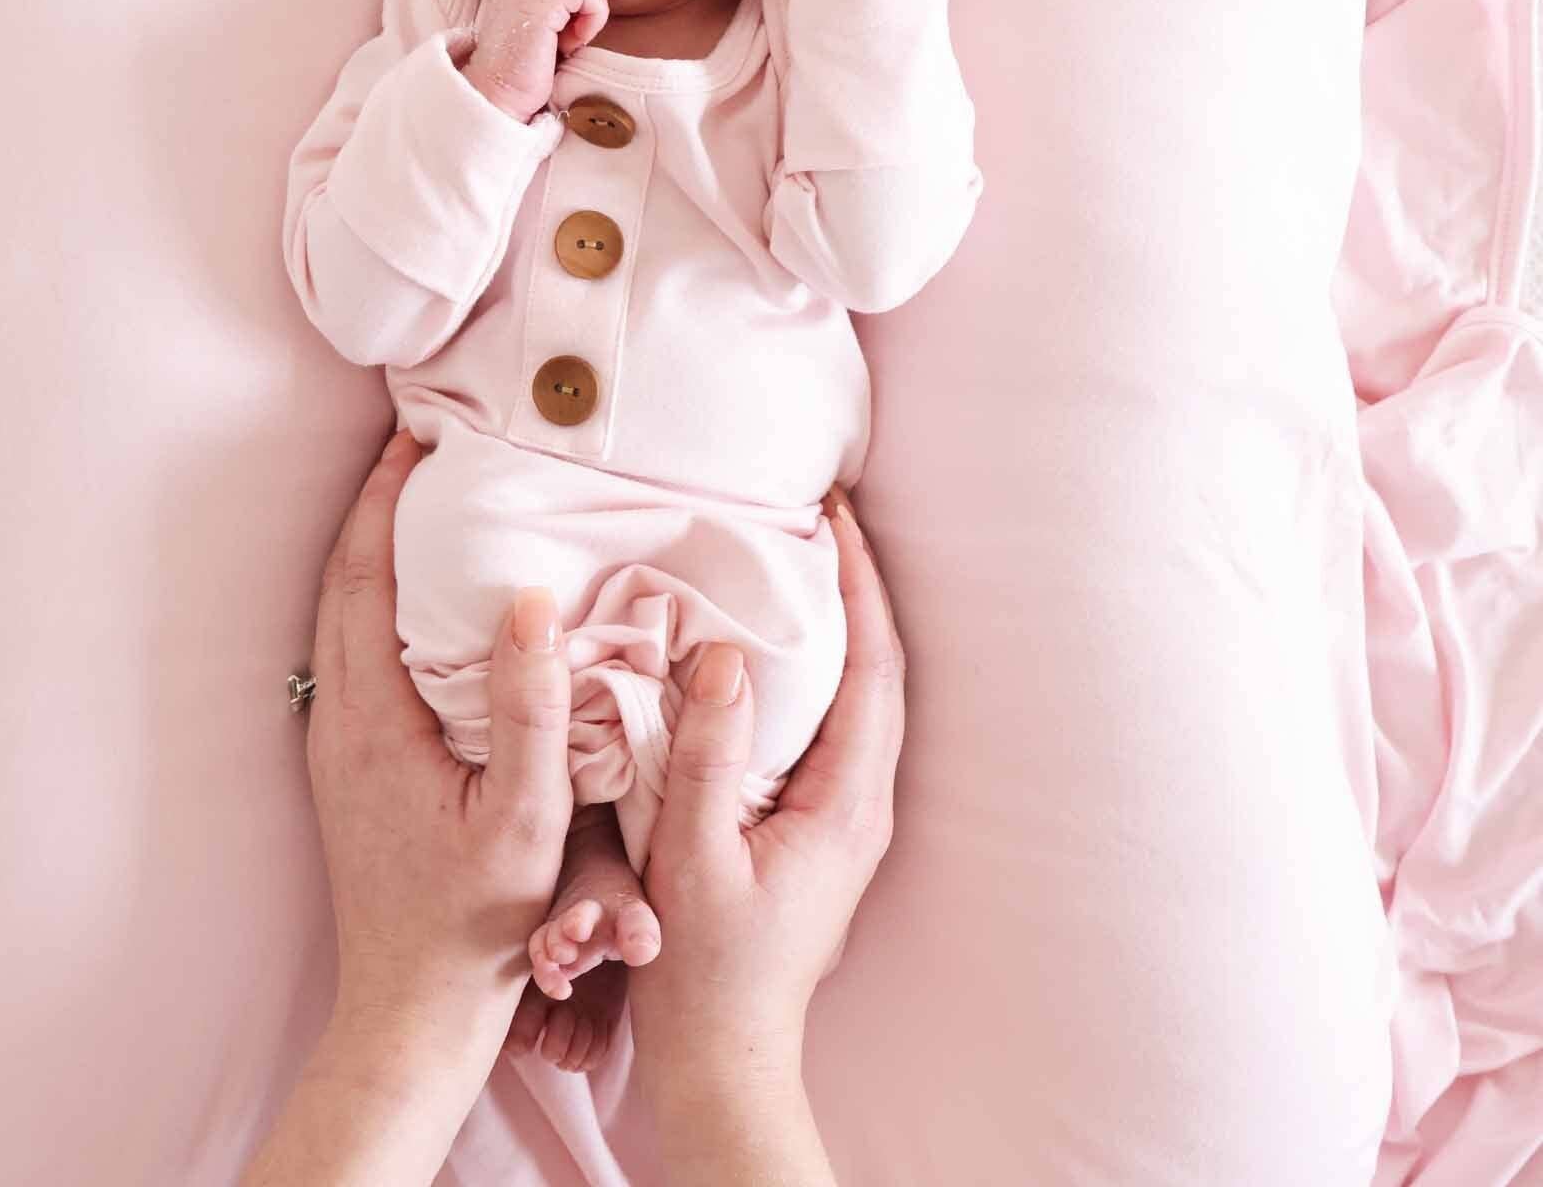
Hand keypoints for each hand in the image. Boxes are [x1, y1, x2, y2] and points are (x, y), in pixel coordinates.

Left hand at [306, 430, 574, 1046]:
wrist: (414, 1009)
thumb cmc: (478, 920)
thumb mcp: (528, 818)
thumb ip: (530, 708)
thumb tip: (528, 601)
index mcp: (374, 722)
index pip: (366, 580)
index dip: (384, 503)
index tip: (413, 440)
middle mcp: (338, 723)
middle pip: (340, 584)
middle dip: (372, 507)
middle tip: (414, 445)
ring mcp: (335, 745)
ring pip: (336, 617)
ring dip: (370, 549)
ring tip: (415, 499)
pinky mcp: (346, 766)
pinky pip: (348, 651)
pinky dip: (373, 595)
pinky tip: (415, 594)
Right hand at [460, 0, 607, 121]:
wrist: (493, 104)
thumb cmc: (520, 88)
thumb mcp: (542, 47)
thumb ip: (556, 24)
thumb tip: (586, 17)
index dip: (576, 5)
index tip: (566, 41)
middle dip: (584, 3)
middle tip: (571, 40)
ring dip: (588, 9)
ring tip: (570, 42)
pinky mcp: (536, 3)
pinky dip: (592, 14)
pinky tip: (572, 43)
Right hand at [627, 487, 905, 1102]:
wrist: (721, 1055)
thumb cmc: (703, 969)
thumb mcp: (693, 861)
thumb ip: (706, 760)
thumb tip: (723, 658)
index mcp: (846, 804)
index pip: (872, 668)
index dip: (859, 585)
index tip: (834, 516)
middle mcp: (862, 803)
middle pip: (879, 669)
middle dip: (857, 586)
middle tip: (821, 517)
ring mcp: (844, 815)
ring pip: (859, 694)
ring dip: (840, 622)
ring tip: (802, 559)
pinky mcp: (817, 824)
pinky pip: (830, 721)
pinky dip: (815, 666)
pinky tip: (775, 646)